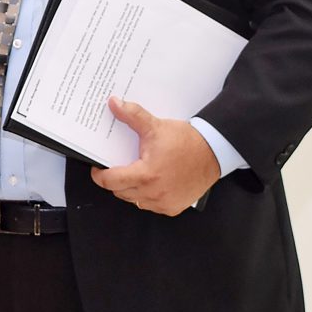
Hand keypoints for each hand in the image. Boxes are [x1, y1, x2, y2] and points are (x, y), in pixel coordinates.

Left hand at [91, 96, 219, 215]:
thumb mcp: (155, 126)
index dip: (99, 175)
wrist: (214, 152)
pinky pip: (150, 206)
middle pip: (120, 192)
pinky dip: (146, 196)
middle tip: (118, 166)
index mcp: (146, 175)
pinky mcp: (173, 208)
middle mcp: (153, 193)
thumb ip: (132, 115)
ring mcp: (164, 203)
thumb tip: (114, 103)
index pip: (110, 181)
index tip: (97, 168)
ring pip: (134, 200)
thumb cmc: (186, 141)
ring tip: (134, 173)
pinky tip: (150, 182)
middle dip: (115, 180)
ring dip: (130, 189)